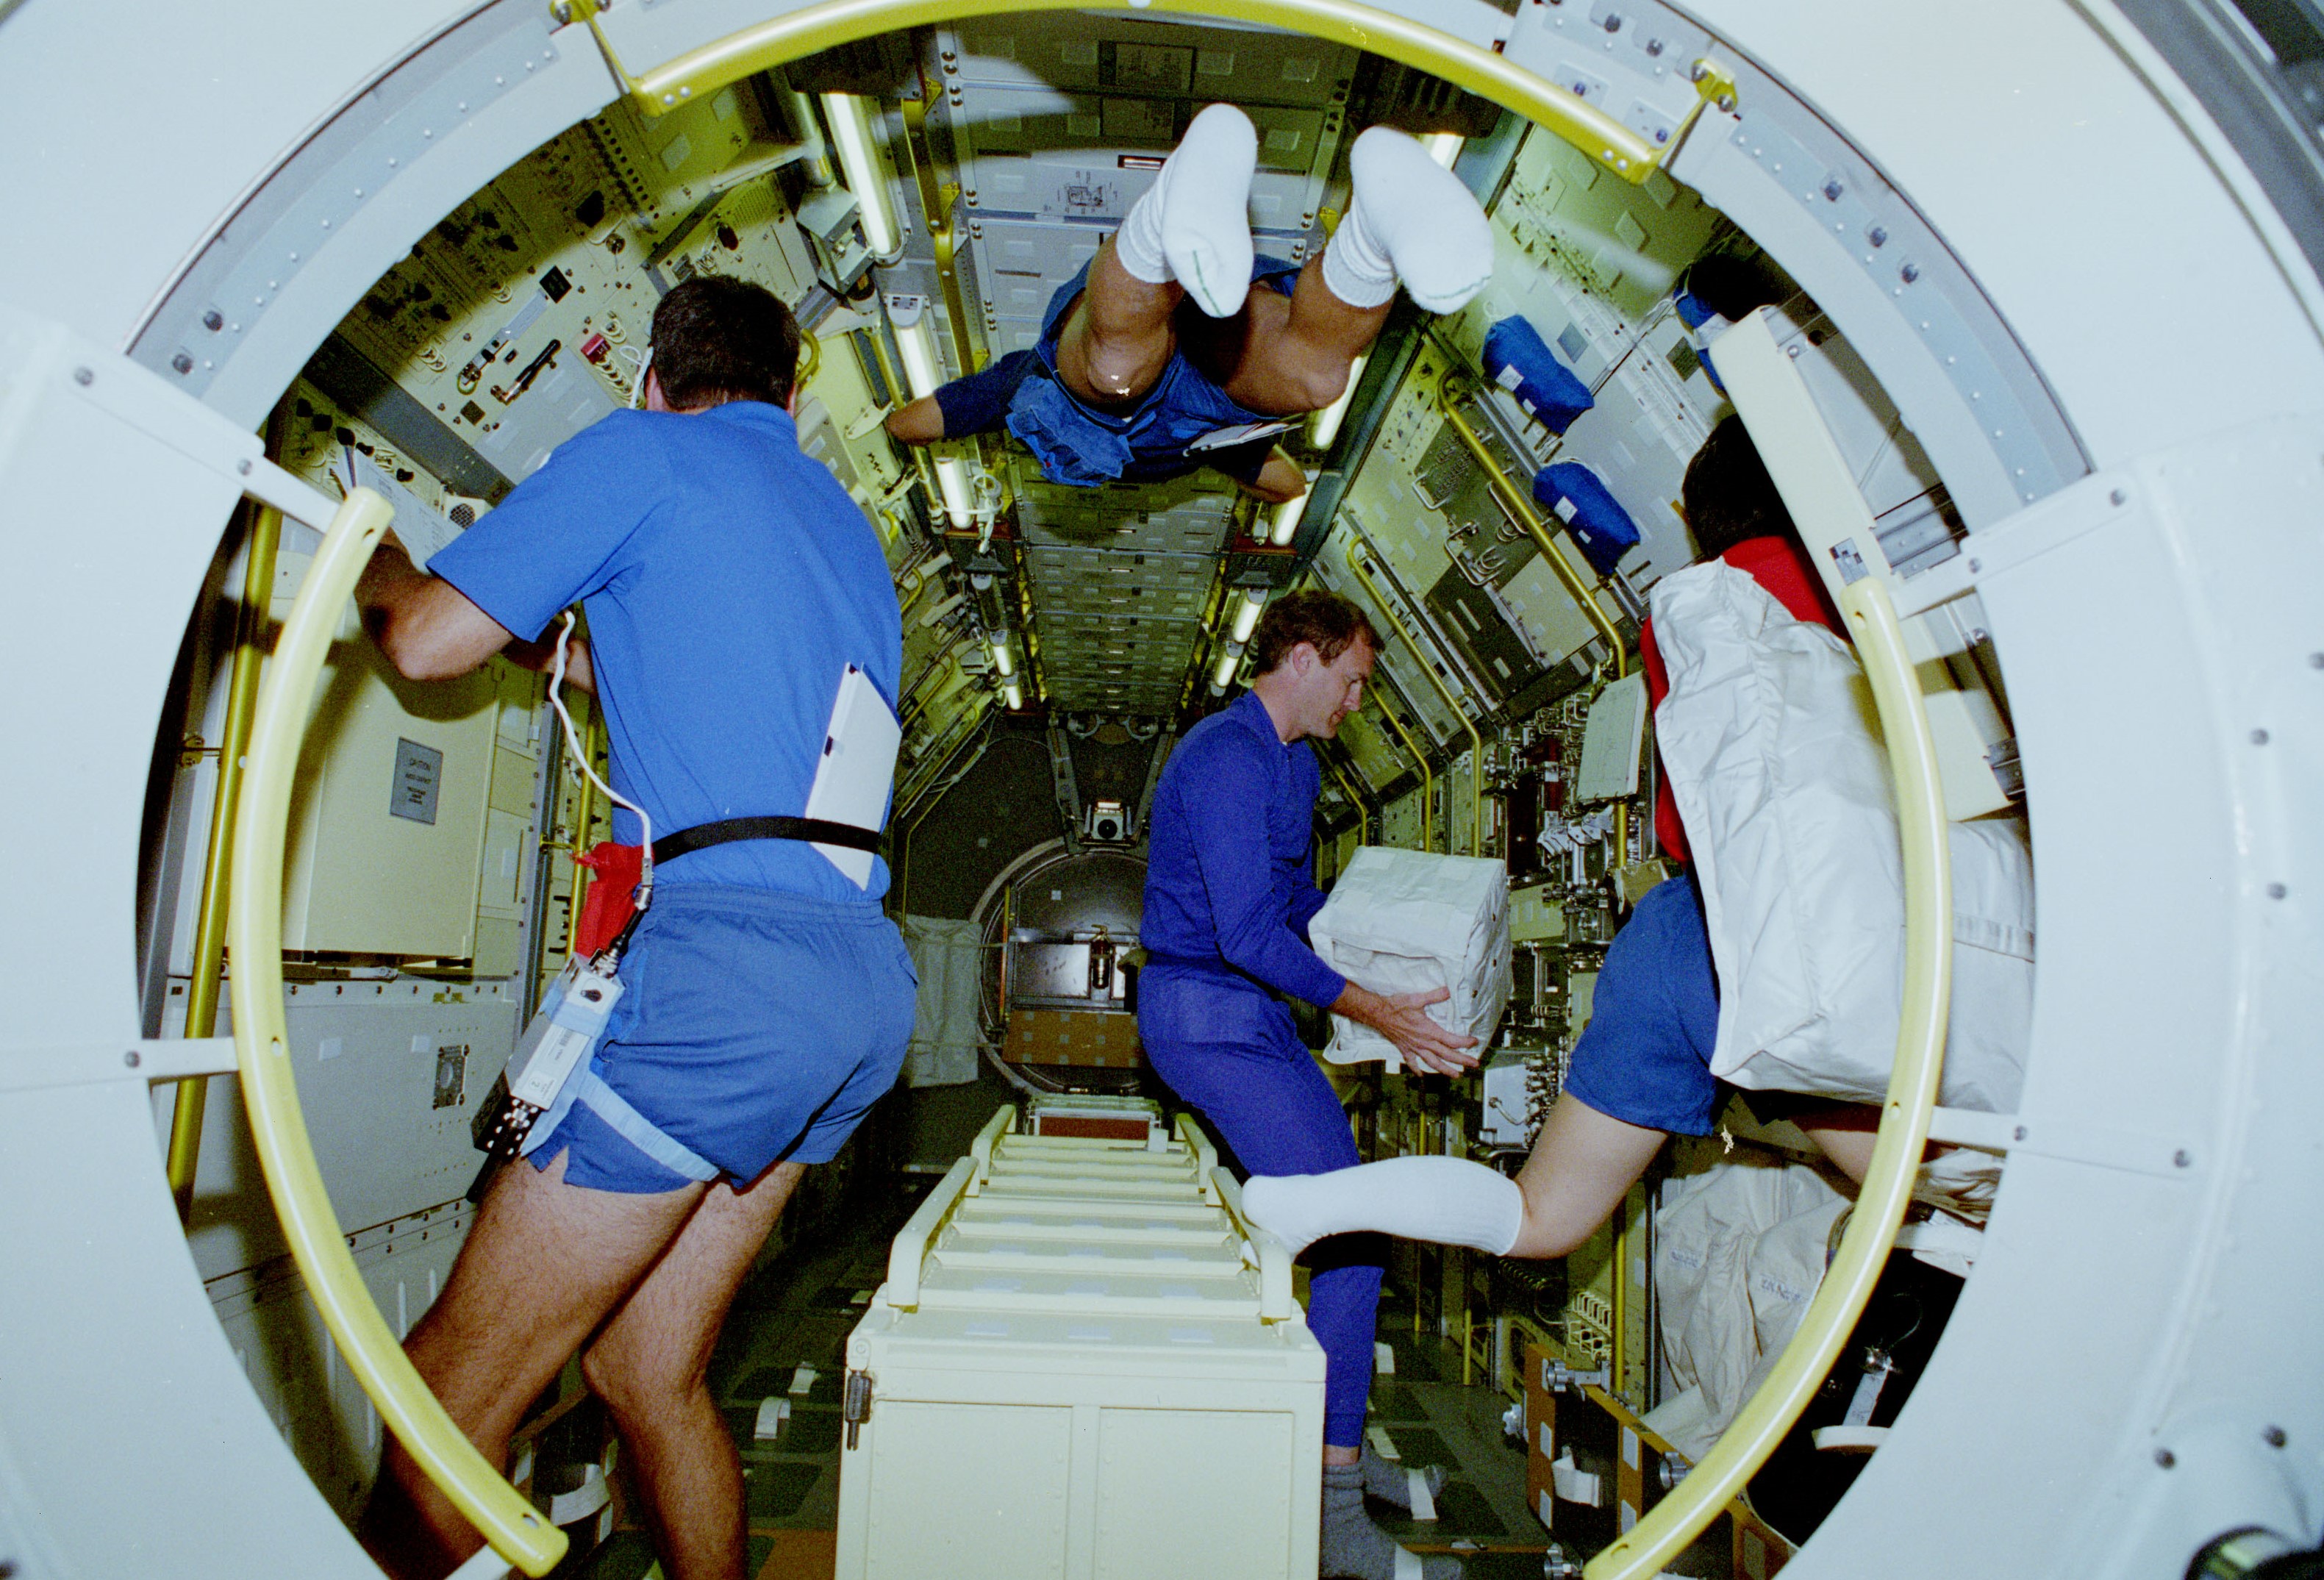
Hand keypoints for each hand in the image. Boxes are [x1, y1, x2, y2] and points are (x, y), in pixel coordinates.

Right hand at [1330, 982, 1480, 1075]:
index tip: (1474, 1042)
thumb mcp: (1417, 999)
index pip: (1452, 1040)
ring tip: (1456, 1075)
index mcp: (1429, 1031)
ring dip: (1445, 1070)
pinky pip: (1412, 1062)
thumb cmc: (1396, 1006)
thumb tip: (1447, 991)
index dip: (1465, 1042)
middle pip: (1447, 1055)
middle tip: (1474, 1064)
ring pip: (1433, 1063)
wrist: (1378, 1014)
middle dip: (1462, 1060)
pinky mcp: (1404, 1049)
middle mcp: (1424, 1043)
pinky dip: (1417, 1069)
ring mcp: (1414, 1048)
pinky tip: (1421, 1075)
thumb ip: (1434, 995)